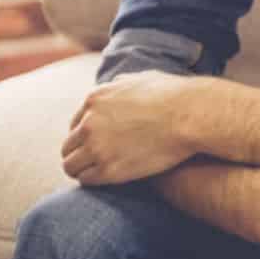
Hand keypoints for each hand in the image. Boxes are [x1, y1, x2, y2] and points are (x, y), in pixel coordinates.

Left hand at [61, 72, 200, 184]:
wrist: (190, 116)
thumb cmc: (174, 95)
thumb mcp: (143, 78)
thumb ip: (122, 84)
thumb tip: (116, 85)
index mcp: (95, 99)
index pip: (75, 124)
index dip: (85, 135)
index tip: (96, 143)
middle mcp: (90, 123)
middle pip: (69, 145)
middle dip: (80, 152)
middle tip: (95, 160)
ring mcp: (97, 147)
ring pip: (71, 165)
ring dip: (82, 169)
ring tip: (97, 172)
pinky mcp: (108, 169)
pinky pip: (86, 180)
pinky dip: (93, 180)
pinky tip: (107, 178)